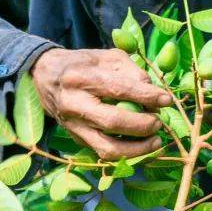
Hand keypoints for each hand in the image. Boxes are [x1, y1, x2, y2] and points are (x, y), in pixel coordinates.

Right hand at [30, 47, 171, 162]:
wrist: (45, 76)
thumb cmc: (82, 63)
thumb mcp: (106, 56)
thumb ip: (131, 71)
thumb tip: (153, 93)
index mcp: (80, 77)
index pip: (118, 89)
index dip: (146, 96)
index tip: (166, 100)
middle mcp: (73, 104)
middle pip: (112, 121)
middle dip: (142, 125)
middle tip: (160, 122)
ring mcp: (72, 126)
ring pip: (107, 147)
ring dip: (137, 149)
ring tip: (156, 141)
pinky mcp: (75, 139)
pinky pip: (103, 153)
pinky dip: (126, 154)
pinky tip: (142, 147)